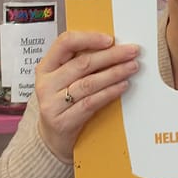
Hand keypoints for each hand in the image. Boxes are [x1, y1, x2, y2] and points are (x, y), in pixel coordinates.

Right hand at [35, 30, 139, 161]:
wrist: (50, 138)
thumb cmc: (62, 103)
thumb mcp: (63, 79)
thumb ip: (80, 63)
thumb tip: (113, 46)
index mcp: (45, 67)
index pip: (64, 43)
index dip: (88, 38)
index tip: (110, 39)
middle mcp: (46, 83)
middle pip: (82, 64)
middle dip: (111, 56)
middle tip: (132, 51)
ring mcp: (52, 103)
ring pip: (88, 83)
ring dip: (114, 73)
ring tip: (132, 67)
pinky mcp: (63, 121)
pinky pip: (91, 102)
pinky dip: (109, 92)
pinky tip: (123, 86)